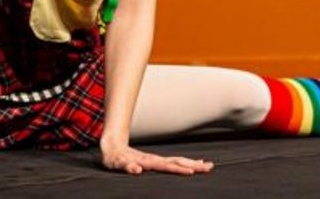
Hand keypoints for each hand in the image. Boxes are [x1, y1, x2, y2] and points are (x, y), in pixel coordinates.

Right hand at [100, 143, 214, 175]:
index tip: (209, 166)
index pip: (179, 162)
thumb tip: (190, 167)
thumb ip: (168, 165)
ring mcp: (136, 160)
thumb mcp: (150, 163)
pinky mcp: (121, 162)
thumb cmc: (132, 158)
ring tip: (180, 171)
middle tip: (204, 168)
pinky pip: (126, 165)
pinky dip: (132, 167)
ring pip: (152, 163)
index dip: (193, 164)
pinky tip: (137, 170)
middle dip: (188, 166)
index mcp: (157, 161)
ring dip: (166, 167)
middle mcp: (150, 159)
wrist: (111, 148)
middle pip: (172, 163)